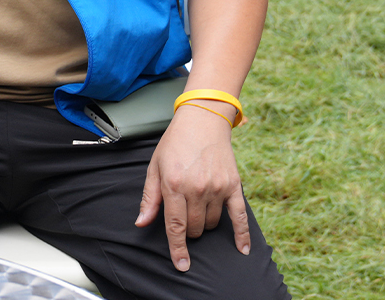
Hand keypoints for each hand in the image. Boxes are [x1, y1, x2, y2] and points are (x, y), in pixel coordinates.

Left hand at [135, 104, 250, 271]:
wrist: (203, 120)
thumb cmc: (175, 143)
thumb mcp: (155, 167)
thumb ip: (150, 198)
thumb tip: (142, 223)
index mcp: (174, 185)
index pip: (175, 226)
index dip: (177, 248)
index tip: (181, 264)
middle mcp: (196, 189)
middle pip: (195, 228)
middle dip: (189, 229)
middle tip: (185, 213)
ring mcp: (217, 188)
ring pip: (212, 223)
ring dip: (205, 223)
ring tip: (199, 204)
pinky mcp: (233, 185)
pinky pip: (239, 216)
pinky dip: (242, 235)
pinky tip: (242, 250)